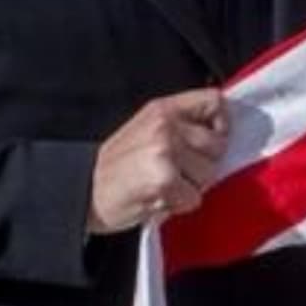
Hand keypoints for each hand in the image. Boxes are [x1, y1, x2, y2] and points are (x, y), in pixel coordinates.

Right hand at [87, 88, 228, 232]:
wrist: (83, 193)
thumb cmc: (117, 168)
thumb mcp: (146, 130)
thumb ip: (181, 126)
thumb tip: (222, 132)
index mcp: (163, 109)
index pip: (214, 101)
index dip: (221, 124)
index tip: (211, 140)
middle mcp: (166, 126)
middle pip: (218, 145)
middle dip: (202, 164)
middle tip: (172, 171)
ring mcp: (166, 151)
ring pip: (209, 174)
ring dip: (190, 186)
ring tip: (162, 184)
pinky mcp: (165, 179)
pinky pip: (195, 198)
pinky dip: (179, 204)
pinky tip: (156, 198)